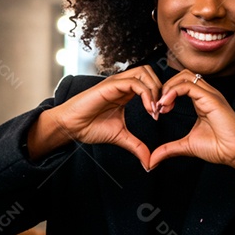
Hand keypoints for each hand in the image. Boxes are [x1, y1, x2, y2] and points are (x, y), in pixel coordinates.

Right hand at [27, 66, 162, 167]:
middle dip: (161, 89)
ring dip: (155, 90)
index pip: (150, 82)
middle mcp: (122, 84)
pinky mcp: (110, 85)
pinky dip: (146, 94)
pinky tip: (149, 109)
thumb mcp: (120, 137)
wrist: (71, 126)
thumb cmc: (90, 127)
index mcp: (126, 92)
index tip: (162, 114)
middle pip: (150, 72)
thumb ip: (137, 146)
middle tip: (162, 110)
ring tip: (156, 110)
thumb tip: (149, 162)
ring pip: (144, 73)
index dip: (161, 95)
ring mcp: (116, 83)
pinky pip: (134, 83)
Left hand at [149, 69, 234, 184]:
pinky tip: (166, 105)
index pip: (180, 84)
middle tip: (157, 107)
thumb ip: (169, 149)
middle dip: (165, 87)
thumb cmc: (219, 147)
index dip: (165, 94)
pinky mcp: (211, 98)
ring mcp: (210, 94)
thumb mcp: (186, 146)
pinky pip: (189, 85)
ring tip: (161, 105)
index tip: (158, 111)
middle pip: (181, 75)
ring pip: (184, 76)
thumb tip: (153, 159)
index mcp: (201, 101)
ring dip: (168, 88)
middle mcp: (206, 94)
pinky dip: (174, 91)